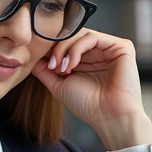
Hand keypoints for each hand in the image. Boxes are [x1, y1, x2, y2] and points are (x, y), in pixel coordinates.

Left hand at [31, 29, 151, 150]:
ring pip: (79, 34)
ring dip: (64, 49)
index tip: (38, 58)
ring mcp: (109, 48)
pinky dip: (76, 48)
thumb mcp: (59, 85)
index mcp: (86, 60)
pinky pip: (91, 37)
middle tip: (51, 65)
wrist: (110, 118)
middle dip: (56, 48)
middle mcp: (98, 52)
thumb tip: (31, 58)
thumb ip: (44, 70)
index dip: (50, 47)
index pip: (65, 43)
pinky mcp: (121, 47)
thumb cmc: (89, 106)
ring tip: (61, 68)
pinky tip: (72, 65)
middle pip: (71, 35)